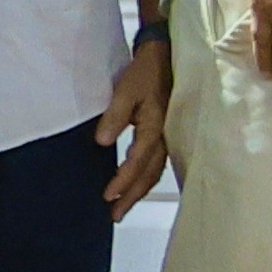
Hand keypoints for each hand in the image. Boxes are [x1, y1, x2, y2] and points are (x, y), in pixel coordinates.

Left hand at [96, 41, 173, 219]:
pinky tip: (137, 184)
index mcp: (155, 126)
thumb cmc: (145, 72)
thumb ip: (115, 116)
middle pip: (150, 174)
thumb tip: (102, 141)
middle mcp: (165, 136)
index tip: (107, 196)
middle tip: (115, 215)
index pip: (137, 161)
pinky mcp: (167, 134)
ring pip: (155, 171)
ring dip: (139, 191)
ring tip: (122, 207)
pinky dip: (146, 178)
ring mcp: (169, 136)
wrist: (166, 56)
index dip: (122, 180)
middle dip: (132, 195)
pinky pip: (158, 163)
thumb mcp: (126, 90)